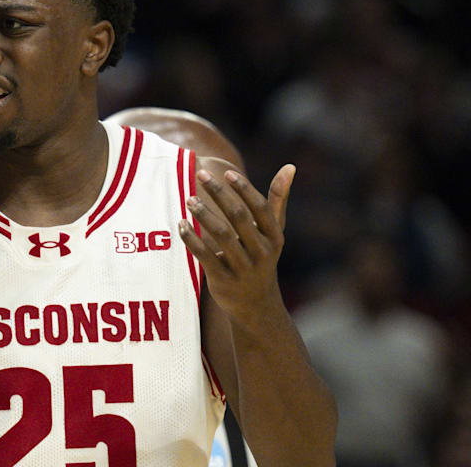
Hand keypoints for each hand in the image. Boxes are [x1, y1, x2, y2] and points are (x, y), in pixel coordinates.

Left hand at [177, 163, 294, 331]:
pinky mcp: (223, 280)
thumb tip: (290, 166)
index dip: (245, 189)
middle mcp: (261, 252)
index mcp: (274, 237)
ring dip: (204, 214)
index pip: (260, 208)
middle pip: (239, 217)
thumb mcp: (273, 232)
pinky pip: (205, 256)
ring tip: (189, 199)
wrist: (256, 305)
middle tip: (201, 175)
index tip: (227, 173)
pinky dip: (191, 239)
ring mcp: (243, 267)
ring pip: (221, 235)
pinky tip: (181, 224)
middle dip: (219, 194)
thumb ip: (278, 199)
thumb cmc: (262, 257)